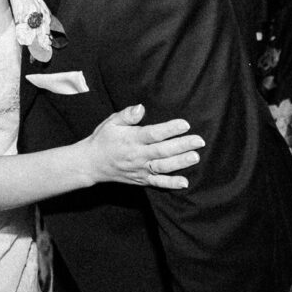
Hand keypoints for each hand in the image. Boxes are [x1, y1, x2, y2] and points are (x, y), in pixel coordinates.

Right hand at [82, 104, 202, 188]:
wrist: (91, 163)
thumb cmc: (104, 139)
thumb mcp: (112, 122)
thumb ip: (127, 115)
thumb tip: (141, 108)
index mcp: (131, 139)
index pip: (153, 134)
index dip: (169, 129)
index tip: (184, 124)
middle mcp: (137, 155)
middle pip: (162, 151)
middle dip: (182, 146)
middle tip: (199, 141)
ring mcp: (140, 169)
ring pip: (163, 167)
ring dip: (180, 163)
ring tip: (195, 157)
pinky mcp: (141, 179)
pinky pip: (157, 183)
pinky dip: (170, 184)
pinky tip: (184, 182)